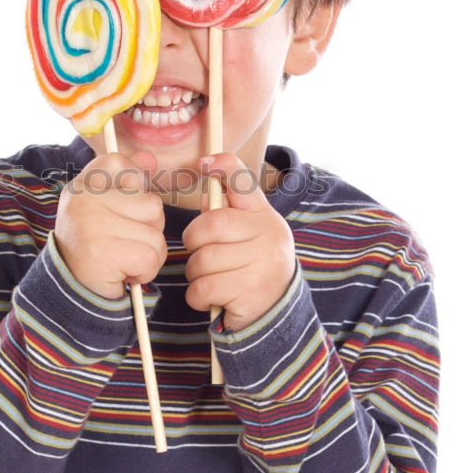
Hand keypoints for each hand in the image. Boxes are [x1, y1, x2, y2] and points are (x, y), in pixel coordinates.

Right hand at [53, 150, 166, 299]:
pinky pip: (150, 258)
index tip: (121, 209)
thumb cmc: (93, 243)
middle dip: (149, 229)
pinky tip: (123, 273)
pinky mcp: (103, 253)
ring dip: (148, 253)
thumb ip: (128, 179)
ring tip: (123, 258)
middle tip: (122, 242)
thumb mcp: (105, 205)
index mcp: (82, 184)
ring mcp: (91, 225)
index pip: (120, 163)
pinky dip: (144, 272)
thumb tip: (149, 159)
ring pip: (155, 235)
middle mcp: (83, 200)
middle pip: (152, 205)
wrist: (69, 288)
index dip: (134, 185)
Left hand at [182, 153, 295, 331]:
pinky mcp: (249, 295)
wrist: (278, 309)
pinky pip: (202, 290)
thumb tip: (206, 193)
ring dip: (196, 274)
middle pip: (207, 228)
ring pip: (200, 262)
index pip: (244, 183)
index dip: (224, 167)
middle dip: (194, 243)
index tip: (204, 163)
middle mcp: (267, 235)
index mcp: (262, 215)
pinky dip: (198, 297)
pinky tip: (214, 297)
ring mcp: (261, 265)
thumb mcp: (246, 233)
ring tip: (212, 278)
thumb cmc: (252, 263)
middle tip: (202, 254)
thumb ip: (226, 212)